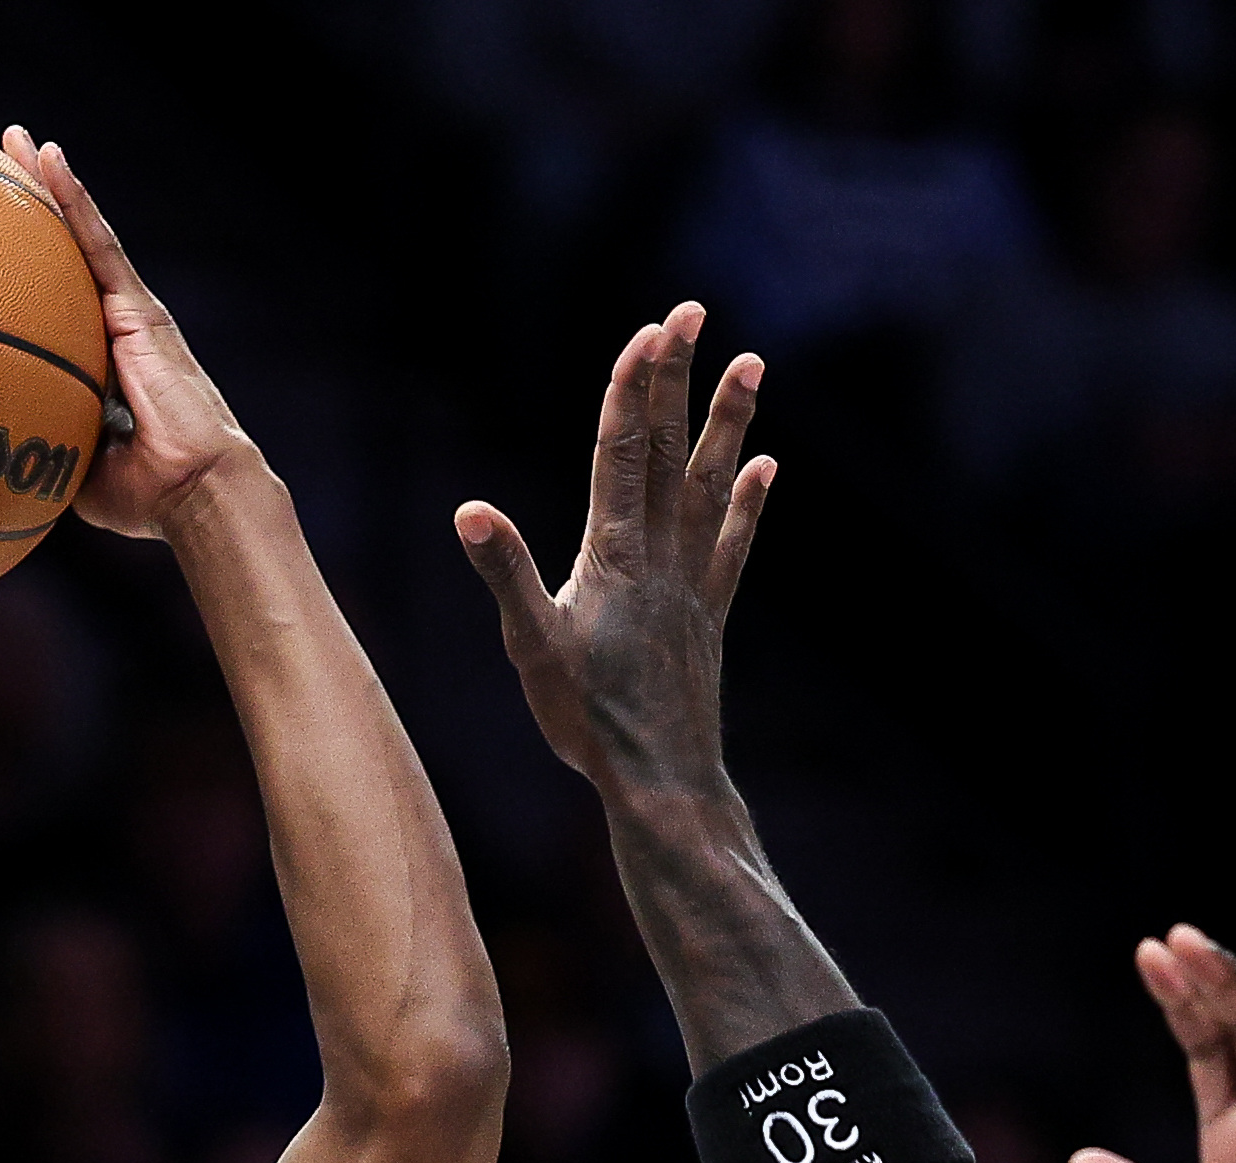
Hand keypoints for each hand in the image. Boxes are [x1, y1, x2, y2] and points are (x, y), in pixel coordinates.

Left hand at [6, 130, 253, 536]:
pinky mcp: (139, 309)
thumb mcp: (74, 470)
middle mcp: (115, 326)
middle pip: (64, 251)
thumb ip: (40, 446)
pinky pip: (98, 244)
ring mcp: (129, 312)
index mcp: (99, 361)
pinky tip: (48, 159)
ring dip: (48, 185)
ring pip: (80, 234)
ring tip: (16, 139)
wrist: (198, 491)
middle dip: (33, 204)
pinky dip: (73, 199)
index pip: (56, 297)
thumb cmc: (148, 497)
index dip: (27, 260)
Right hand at [456, 304, 775, 793]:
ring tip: (751, 363)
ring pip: (710, 484)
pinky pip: (733, 544)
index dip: (632, 388)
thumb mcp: (531, 648)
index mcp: (613, 556)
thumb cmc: (588, 721)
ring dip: (728, 422)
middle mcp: (659, 557)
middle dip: (676, 377)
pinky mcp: (708, 614)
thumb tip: (470, 512)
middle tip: (691, 311)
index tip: (649, 330)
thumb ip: (505, 575)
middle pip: (667, 449)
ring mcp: (690, 582)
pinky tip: (764, 467)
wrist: (661, 779)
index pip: (621, 451)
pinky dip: (747, 502)